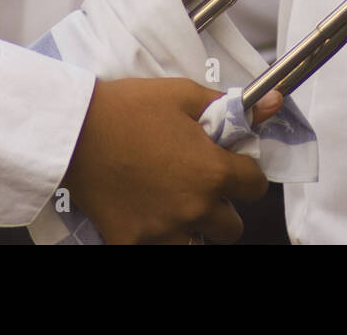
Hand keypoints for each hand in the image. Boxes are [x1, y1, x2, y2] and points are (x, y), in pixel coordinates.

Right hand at [62, 78, 281, 244]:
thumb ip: (230, 107)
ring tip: (174, 205)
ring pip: (197, 245)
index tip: (231, 166)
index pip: (255, 186)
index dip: (245, 173)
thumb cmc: (128, 108)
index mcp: (213, 172)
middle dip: (221, 206)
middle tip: (199, 186)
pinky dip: (155, 238)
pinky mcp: (131, 242)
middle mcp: (194, 208)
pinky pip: (157, 250)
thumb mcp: (183, 95)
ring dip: (192, 229)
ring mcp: (163, 231)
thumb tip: (272, 102)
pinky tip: (146, 216)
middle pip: (231, 227)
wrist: (74, 130)